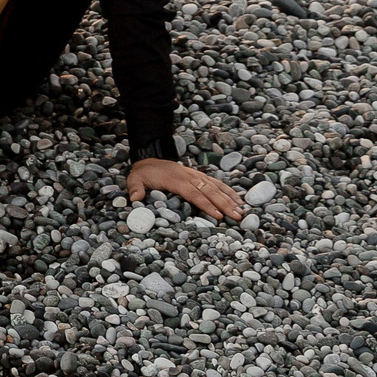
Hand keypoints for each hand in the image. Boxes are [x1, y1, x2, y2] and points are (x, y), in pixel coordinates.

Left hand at [128, 158, 243, 222]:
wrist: (151, 160)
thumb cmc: (144, 173)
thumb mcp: (135, 179)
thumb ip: (135, 188)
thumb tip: (135, 199)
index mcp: (176, 180)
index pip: (193, 194)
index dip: (206, 205)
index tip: (218, 216)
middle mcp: (190, 177)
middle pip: (210, 191)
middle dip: (224, 204)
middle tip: (237, 217)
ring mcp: (197, 176)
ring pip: (216, 187)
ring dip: (230, 199)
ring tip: (242, 211)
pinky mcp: (200, 176)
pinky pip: (217, 183)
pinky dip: (228, 191)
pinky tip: (239, 200)